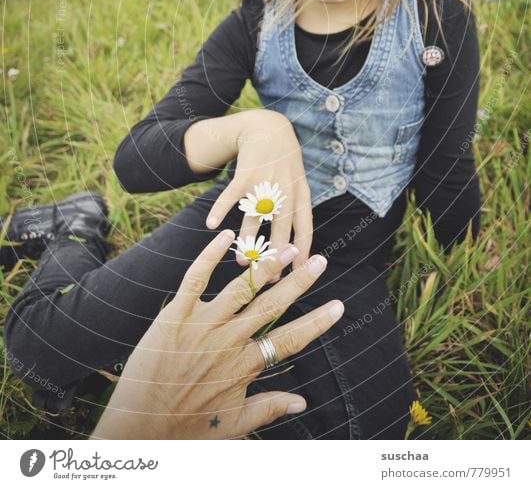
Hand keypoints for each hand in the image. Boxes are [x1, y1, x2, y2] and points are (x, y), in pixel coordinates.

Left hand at [91, 229, 343, 439]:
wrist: (138, 428)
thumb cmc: (186, 430)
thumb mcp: (233, 426)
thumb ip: (268, 409)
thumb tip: (301, 401)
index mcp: (243, 367)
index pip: (288, 340)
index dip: (316, 323)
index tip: (338, 306)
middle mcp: (226, 342)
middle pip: (270, 306)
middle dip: (298, 283)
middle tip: (319, 260)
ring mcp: (200, 325)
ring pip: (239, 289)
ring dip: (264, 266)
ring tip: (285, 247)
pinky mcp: (174, 314)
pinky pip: (195, 278)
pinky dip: (210, 255)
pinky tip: (226, 237)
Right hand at [206, 109, 312, 269]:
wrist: (269, 128)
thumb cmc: (284, 163)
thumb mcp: (299, 183)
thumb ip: (298, 211)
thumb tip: (297, 250)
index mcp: (301, 195)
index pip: (305, 229)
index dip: (301, 254)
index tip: (295, 277)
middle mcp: (285, 190)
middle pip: (281, 229)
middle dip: (274, 256)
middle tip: (266, 279)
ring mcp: (265, 182)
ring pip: (255, 218)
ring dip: (247, 241)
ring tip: (240, 262)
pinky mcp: (245, 174)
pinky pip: (232, 195)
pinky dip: (220, 209)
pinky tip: (211, 225)